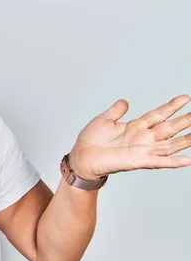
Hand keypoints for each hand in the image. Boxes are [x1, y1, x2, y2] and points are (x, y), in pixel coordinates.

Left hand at [69, 94, 190, 180]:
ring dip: (185, 140)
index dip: (171, 107)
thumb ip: (116, 111)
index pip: (158, 114)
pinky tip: (188, 159)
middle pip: (168, 128)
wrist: (81, 156)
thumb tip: (124, 101)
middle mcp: (142, 138)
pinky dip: (173, 162)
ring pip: (169, 144)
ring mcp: (142, 150)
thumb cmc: (90, 140)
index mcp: (135, 127)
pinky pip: (159, 162)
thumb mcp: (103, 120)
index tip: (185, 98)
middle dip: (184, 121)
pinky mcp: (137, 161)